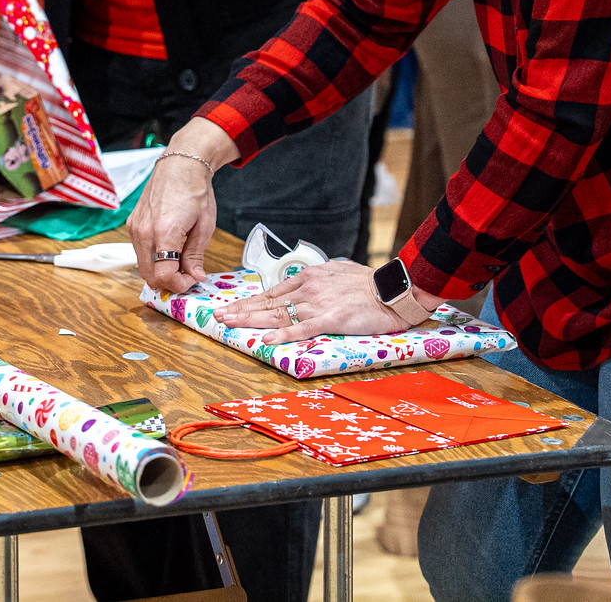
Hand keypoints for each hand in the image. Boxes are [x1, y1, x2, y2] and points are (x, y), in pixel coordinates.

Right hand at [127, 118, 237, 293]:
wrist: (180, 164)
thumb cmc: (194, 190)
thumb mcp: (204, 225)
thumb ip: (196, 255)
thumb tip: (195, 277)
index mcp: (164, 231)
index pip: (164, 275)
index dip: (179, 285)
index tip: (191, 280)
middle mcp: (144, 231)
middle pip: (149, 275)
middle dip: (168, 282)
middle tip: (186, 277)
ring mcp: (135, 227)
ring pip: (142, 265)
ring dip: (159, 271)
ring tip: (179, 264)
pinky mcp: (132, 224)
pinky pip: (139, 251)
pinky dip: (152, 258)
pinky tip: (168, 252)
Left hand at [214, 259, 446, 343]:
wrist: (393, 288)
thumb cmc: (367, 282)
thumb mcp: (335, 272)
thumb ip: (316, 281)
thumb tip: (301, 286)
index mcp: (308, 277)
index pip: (272, 292)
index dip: (249, 300)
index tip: (231, 306)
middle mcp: (308, 289)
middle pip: (268, 302)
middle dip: (241, 309)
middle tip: (218, 315)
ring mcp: (319, 304)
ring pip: (278, 314)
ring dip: (252, 320)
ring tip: (230, 324)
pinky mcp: (332, 319)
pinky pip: (303, 328)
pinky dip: (283, 334)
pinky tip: (266, 338)